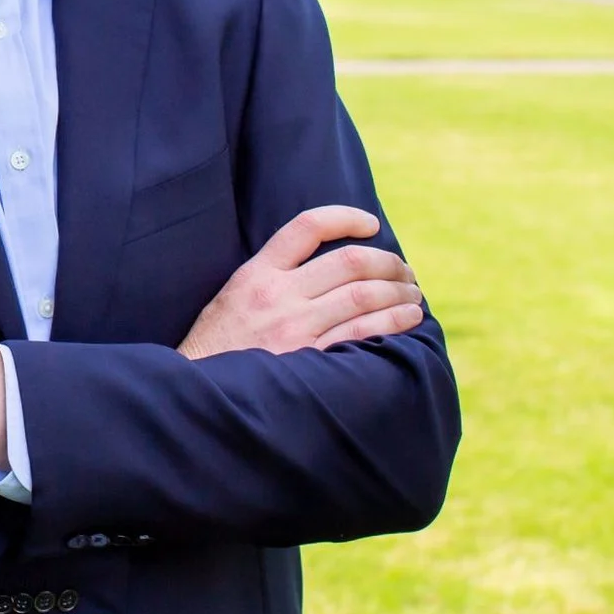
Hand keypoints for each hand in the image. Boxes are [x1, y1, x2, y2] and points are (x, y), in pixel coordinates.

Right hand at [178, 206, 422, 359]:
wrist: (201, 395)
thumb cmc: (218, 349)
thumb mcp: (231, 299)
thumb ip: (269, 279)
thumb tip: (322, 268)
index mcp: (256, 274)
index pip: (307, 227)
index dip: (347, 217)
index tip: (371, 224)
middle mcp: (278, 295)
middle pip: (349, 262)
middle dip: (387, 262)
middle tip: (404, 270)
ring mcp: (295, 328)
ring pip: (364, 295)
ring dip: (398, 292)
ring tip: (413, 294)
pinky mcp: (310, 360)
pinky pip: (363, 332)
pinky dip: (394, 321)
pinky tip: (409, 319)